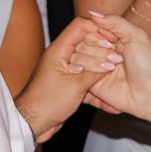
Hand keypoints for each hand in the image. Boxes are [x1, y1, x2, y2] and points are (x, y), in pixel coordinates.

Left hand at [15, 18, 123, 143]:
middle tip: (118, 57)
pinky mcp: (68, 84)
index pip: (79, 27)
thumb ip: (94, 73)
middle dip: (103, 49)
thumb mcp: (75, 86)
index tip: (113, 37)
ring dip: (101, 67)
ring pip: (87, 61)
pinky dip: (96, 84)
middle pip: (86, 42)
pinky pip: (85, 78)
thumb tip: (111, 64)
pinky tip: (108, 95)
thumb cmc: (47, 103)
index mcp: (59, 51)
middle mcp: (61, 57)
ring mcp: (64, 70)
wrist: (32, 124)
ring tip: (116, 70)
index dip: (98, 29)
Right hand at [72, 11, 150, 119]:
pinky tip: (105, 73)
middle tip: (117, 58)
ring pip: (78, 55)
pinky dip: (90, 70)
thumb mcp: (136, 36)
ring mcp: (94, 65)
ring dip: (96, 60)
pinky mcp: (90, 81)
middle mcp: (100, 50)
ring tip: (113, 68)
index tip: (113, 41)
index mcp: (111, 38)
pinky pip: (78, 72)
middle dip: (98, 48)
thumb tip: (92, 14)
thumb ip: (115, 22)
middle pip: (81, 40)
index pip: (90, 27)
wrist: (149, 92)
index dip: (98, 33)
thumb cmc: (147, 64)